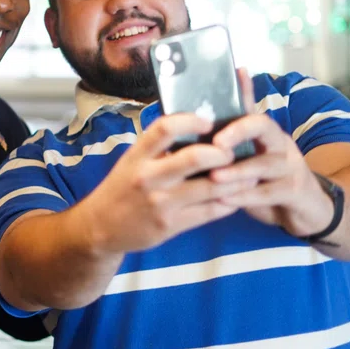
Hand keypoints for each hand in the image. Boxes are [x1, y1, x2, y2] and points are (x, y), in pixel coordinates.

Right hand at [83, 112, 258, 254]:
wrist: (100, 228)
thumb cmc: (121, 188)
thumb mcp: (130, 162)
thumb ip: (158, 148)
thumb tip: (195, 127)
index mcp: (137, 156)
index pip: (165, 128)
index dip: (192, 121)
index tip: (208, 121)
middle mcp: (148, 177)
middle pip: (194, 158)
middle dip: (222, 152)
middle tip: (232, 151)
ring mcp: (160, 203)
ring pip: (210, 187)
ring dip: (236, 179)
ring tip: (249, 172)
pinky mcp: (171, 225)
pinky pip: (210, 212)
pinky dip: (228, 203)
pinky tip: (235, 196)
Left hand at [210, 69, 333, 237]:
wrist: (303, 210)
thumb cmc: (267, 178)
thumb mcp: (251, 156)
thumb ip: (231, 136)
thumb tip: (206, 114)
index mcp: (265, 132)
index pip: (250, 111)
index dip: (232, 110)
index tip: (208, 118)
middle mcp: (279, 143)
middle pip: (264, 127)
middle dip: (239, 131)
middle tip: (216, 143)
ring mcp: (290, 167)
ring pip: (265, 164)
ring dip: (238, 170)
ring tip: (214, 176)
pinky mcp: (295, 192)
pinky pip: (269, 192)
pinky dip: (245, 196)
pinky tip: (223, 199)